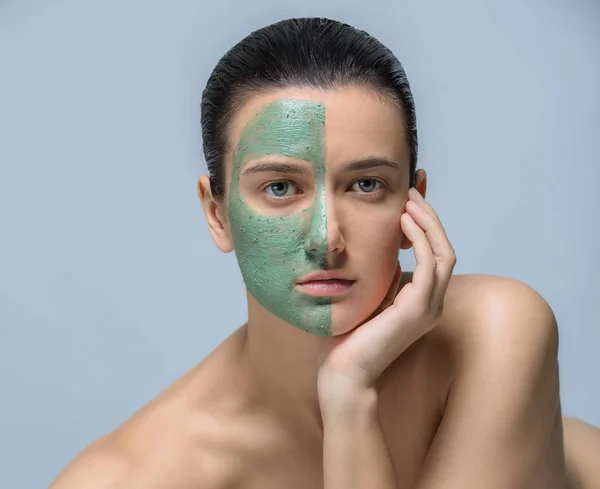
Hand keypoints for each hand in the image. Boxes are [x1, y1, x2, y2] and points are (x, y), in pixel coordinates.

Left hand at [318, 188, 456, 394]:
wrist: (343, 370)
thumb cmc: (349, 335)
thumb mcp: (370, 294)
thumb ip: (382, 274)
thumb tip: (380, 246)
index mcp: (421, 300)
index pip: (434, 253)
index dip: (426, 224)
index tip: (410, 199)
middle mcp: (431, 302)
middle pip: (445, 248)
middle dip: (430, 217)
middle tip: (413, 191)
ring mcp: (428, 306)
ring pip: (443, 252)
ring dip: (428, 222)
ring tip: (409, 200)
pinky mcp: (418, 307)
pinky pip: (429, 263)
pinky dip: (420, 238)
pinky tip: (403, 221)